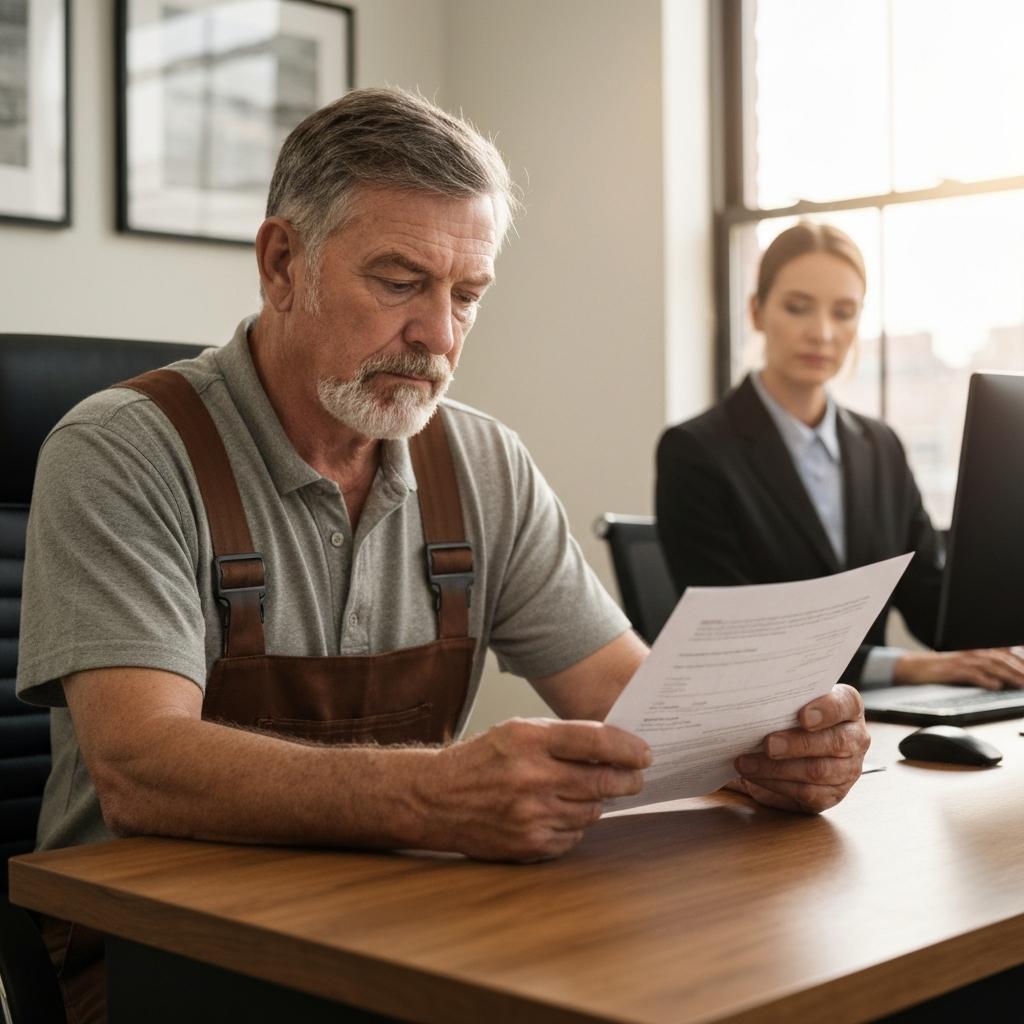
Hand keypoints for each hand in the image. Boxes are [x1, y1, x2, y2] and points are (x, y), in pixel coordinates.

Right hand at [422, 718, 650, 861]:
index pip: (595, 741)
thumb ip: (562, 738)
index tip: (645, 754)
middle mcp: (531, 777)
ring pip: (591, 811)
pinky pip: (573, 837)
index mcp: (529, 739)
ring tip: (588, 792)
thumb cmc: (482, 760)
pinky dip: (574, 825)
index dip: (628, 748)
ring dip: (597, 802)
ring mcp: (531, 815)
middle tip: (636, 778)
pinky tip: (560, 813)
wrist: (436, 799)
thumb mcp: (517, 732)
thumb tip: (614, 749)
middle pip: (602, 781)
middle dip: (628, 780)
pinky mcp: (529, 844)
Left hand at [730, 684, 869, 813]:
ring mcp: (848, 769)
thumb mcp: (790, 704)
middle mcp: (855, 738)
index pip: (845, 704)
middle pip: (834, 742)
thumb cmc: (790, 717)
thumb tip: (750, 700)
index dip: (826, 710)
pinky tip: (755, 776)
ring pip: (818, 771)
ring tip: (747, 762)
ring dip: (778, 768)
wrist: (792, 750)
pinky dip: (776, 784)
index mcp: (848, 707)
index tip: (802, 716)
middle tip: (767, 744)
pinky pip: (807, 792)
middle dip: (797, 744)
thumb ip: (782, 700)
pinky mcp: (833, 794)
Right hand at [893, 647, 1023, 689]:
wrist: (915, 667)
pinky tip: (995, 686)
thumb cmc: (940, 668)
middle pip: (1002, 659)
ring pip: (992, 666)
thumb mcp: (963, 664)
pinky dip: (986, 680)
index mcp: (976, 651)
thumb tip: (1001, 679)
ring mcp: (963, 661)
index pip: (1004, 654)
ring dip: (1009, 675)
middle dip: (1019, 669)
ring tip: (1021, 684)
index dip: (1019, 661)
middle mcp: (972, 653)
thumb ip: (982, 667)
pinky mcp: (954, 670)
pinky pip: (973, 674)